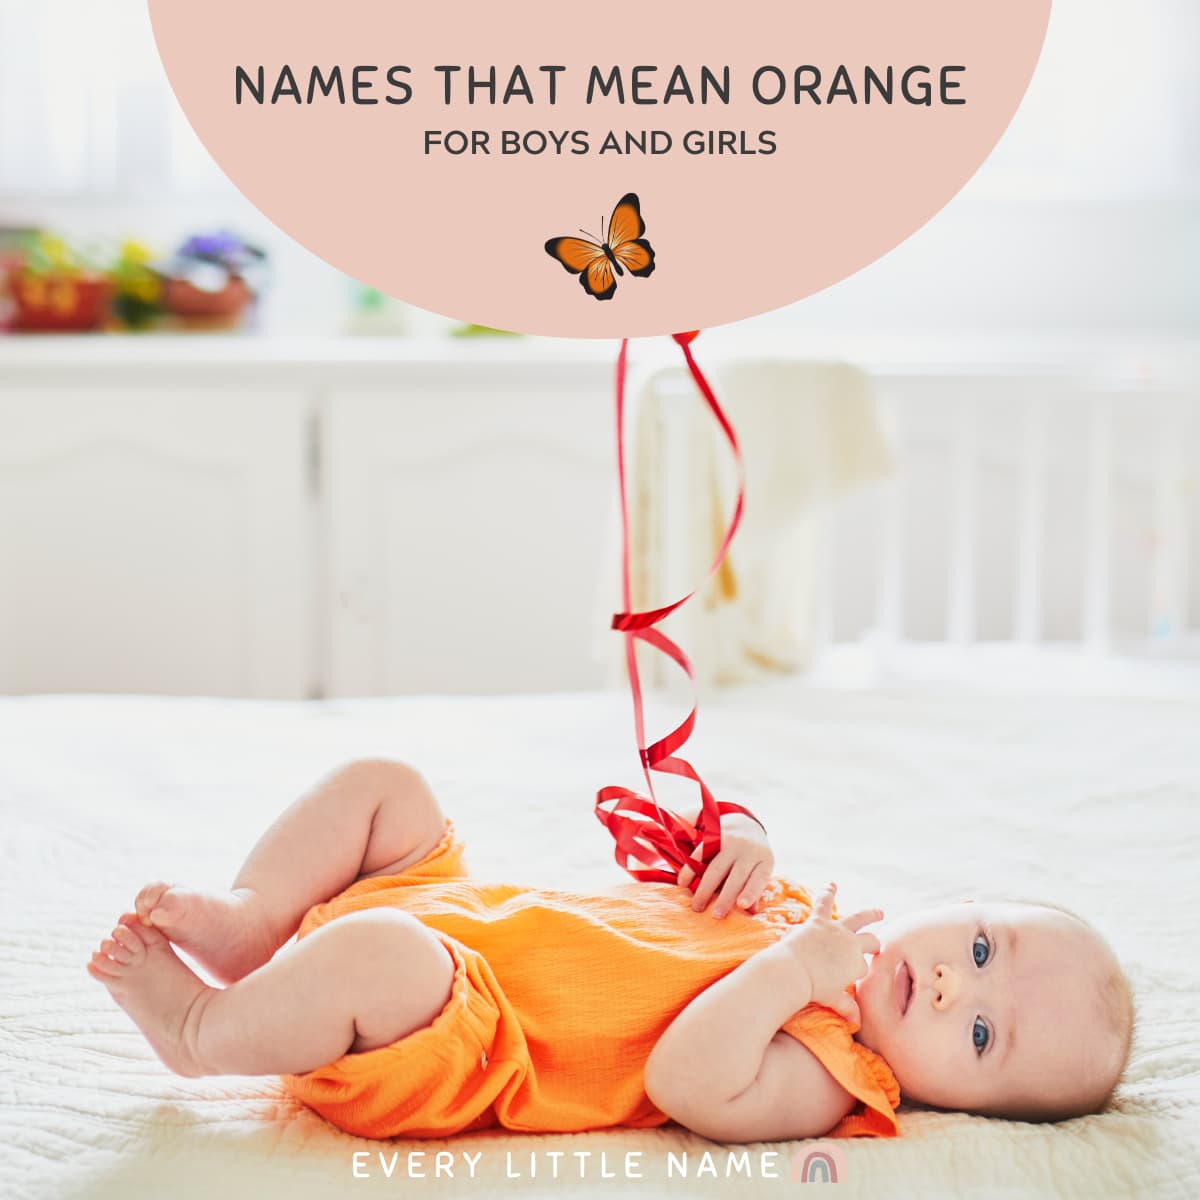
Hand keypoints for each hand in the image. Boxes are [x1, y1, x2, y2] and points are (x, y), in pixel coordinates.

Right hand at [677, 814, 773, 918]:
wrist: (745, 824)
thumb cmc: (753, 857)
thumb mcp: (760, 869)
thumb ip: (755, 889)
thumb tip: (750, 913)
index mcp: (764, 860)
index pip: (759, 878)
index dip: (751, 891)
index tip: (742, 906)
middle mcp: (748, 850)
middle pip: (736, 876)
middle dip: (725, 897)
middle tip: (715, 915)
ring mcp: (731, 842)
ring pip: (716, 867)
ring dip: (705, 888)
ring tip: (696, 906)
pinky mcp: (714, 835)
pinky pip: (700, 854)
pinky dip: (690, 869)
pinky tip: (683, 883)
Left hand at [774, 882, 881, 1024]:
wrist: (794, 972)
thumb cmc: (814, 989)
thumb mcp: (833, 1000)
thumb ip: (847, 1007)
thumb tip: (857, 1022)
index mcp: (856, 964)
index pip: (863, 967)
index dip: (859, 972)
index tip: (855, 975)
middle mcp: (851, 945)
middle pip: (870, 942)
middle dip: (874, 944)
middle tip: (877, 946)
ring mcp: (836, 930)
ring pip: (858, 919)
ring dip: (869, 914)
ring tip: (878, 911)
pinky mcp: (819, 921)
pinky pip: (824, 903)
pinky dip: (828, 892)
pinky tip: (831, 884)